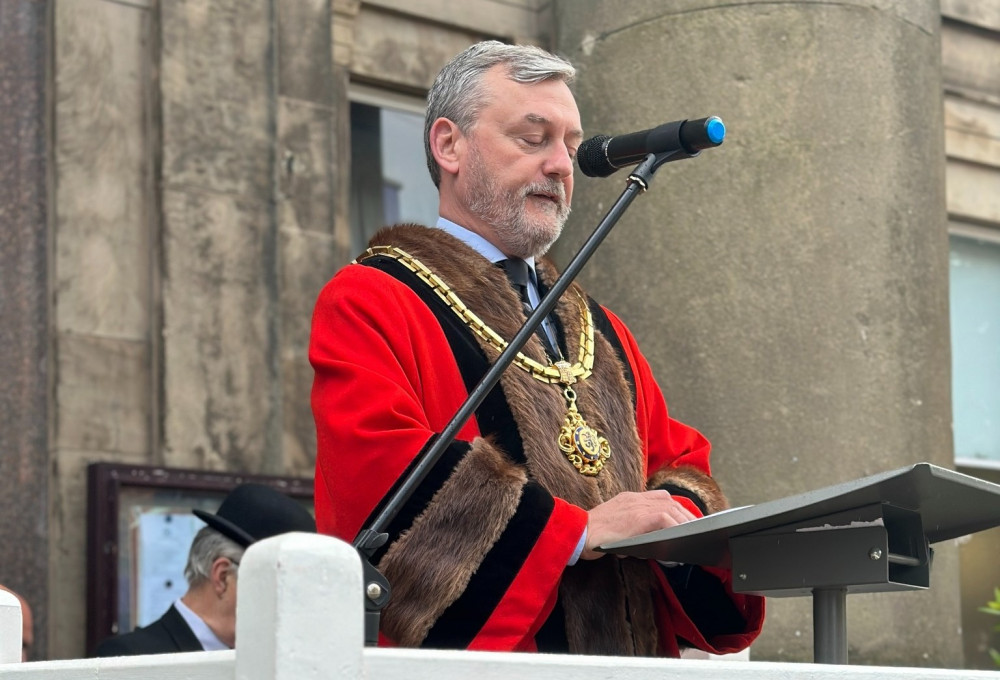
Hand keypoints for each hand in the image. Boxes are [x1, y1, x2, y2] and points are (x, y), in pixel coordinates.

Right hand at [581, 490, 696, 559]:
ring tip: (691, 536)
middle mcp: (634, 499)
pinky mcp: (639, 519)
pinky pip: (665, 519)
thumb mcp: (613, 527)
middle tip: (695, 529)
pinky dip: (676, 528)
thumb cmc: (591, 536)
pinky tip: (680, 539)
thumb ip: (630, 529)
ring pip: (670, 509)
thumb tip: (647, 544)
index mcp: (628, 498)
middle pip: (669, 501)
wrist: (577, 533)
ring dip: (684, 523)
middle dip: (685, 515)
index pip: (660, 496)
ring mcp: (636, 507)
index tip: (684, 518)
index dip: (675, 507)